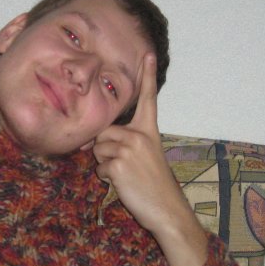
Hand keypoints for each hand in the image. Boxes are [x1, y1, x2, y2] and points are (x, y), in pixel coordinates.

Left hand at [93, 54, 206, 265]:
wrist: (168, 211)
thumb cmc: (155, 186)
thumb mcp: (146, 159)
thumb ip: (126, 144)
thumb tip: (96, 143)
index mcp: (150, 132)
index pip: (147, 100)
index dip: (147, 77)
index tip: (147, 54)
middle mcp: (140, 136)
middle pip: (104, 132)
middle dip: (104, 149)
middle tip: (123, 166)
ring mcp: (130, 149)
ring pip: (98, 149)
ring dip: (104, 164)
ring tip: (126, 176)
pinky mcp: (118, 164)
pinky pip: (99, 168)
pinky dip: (106, 179)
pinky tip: (124, 185)